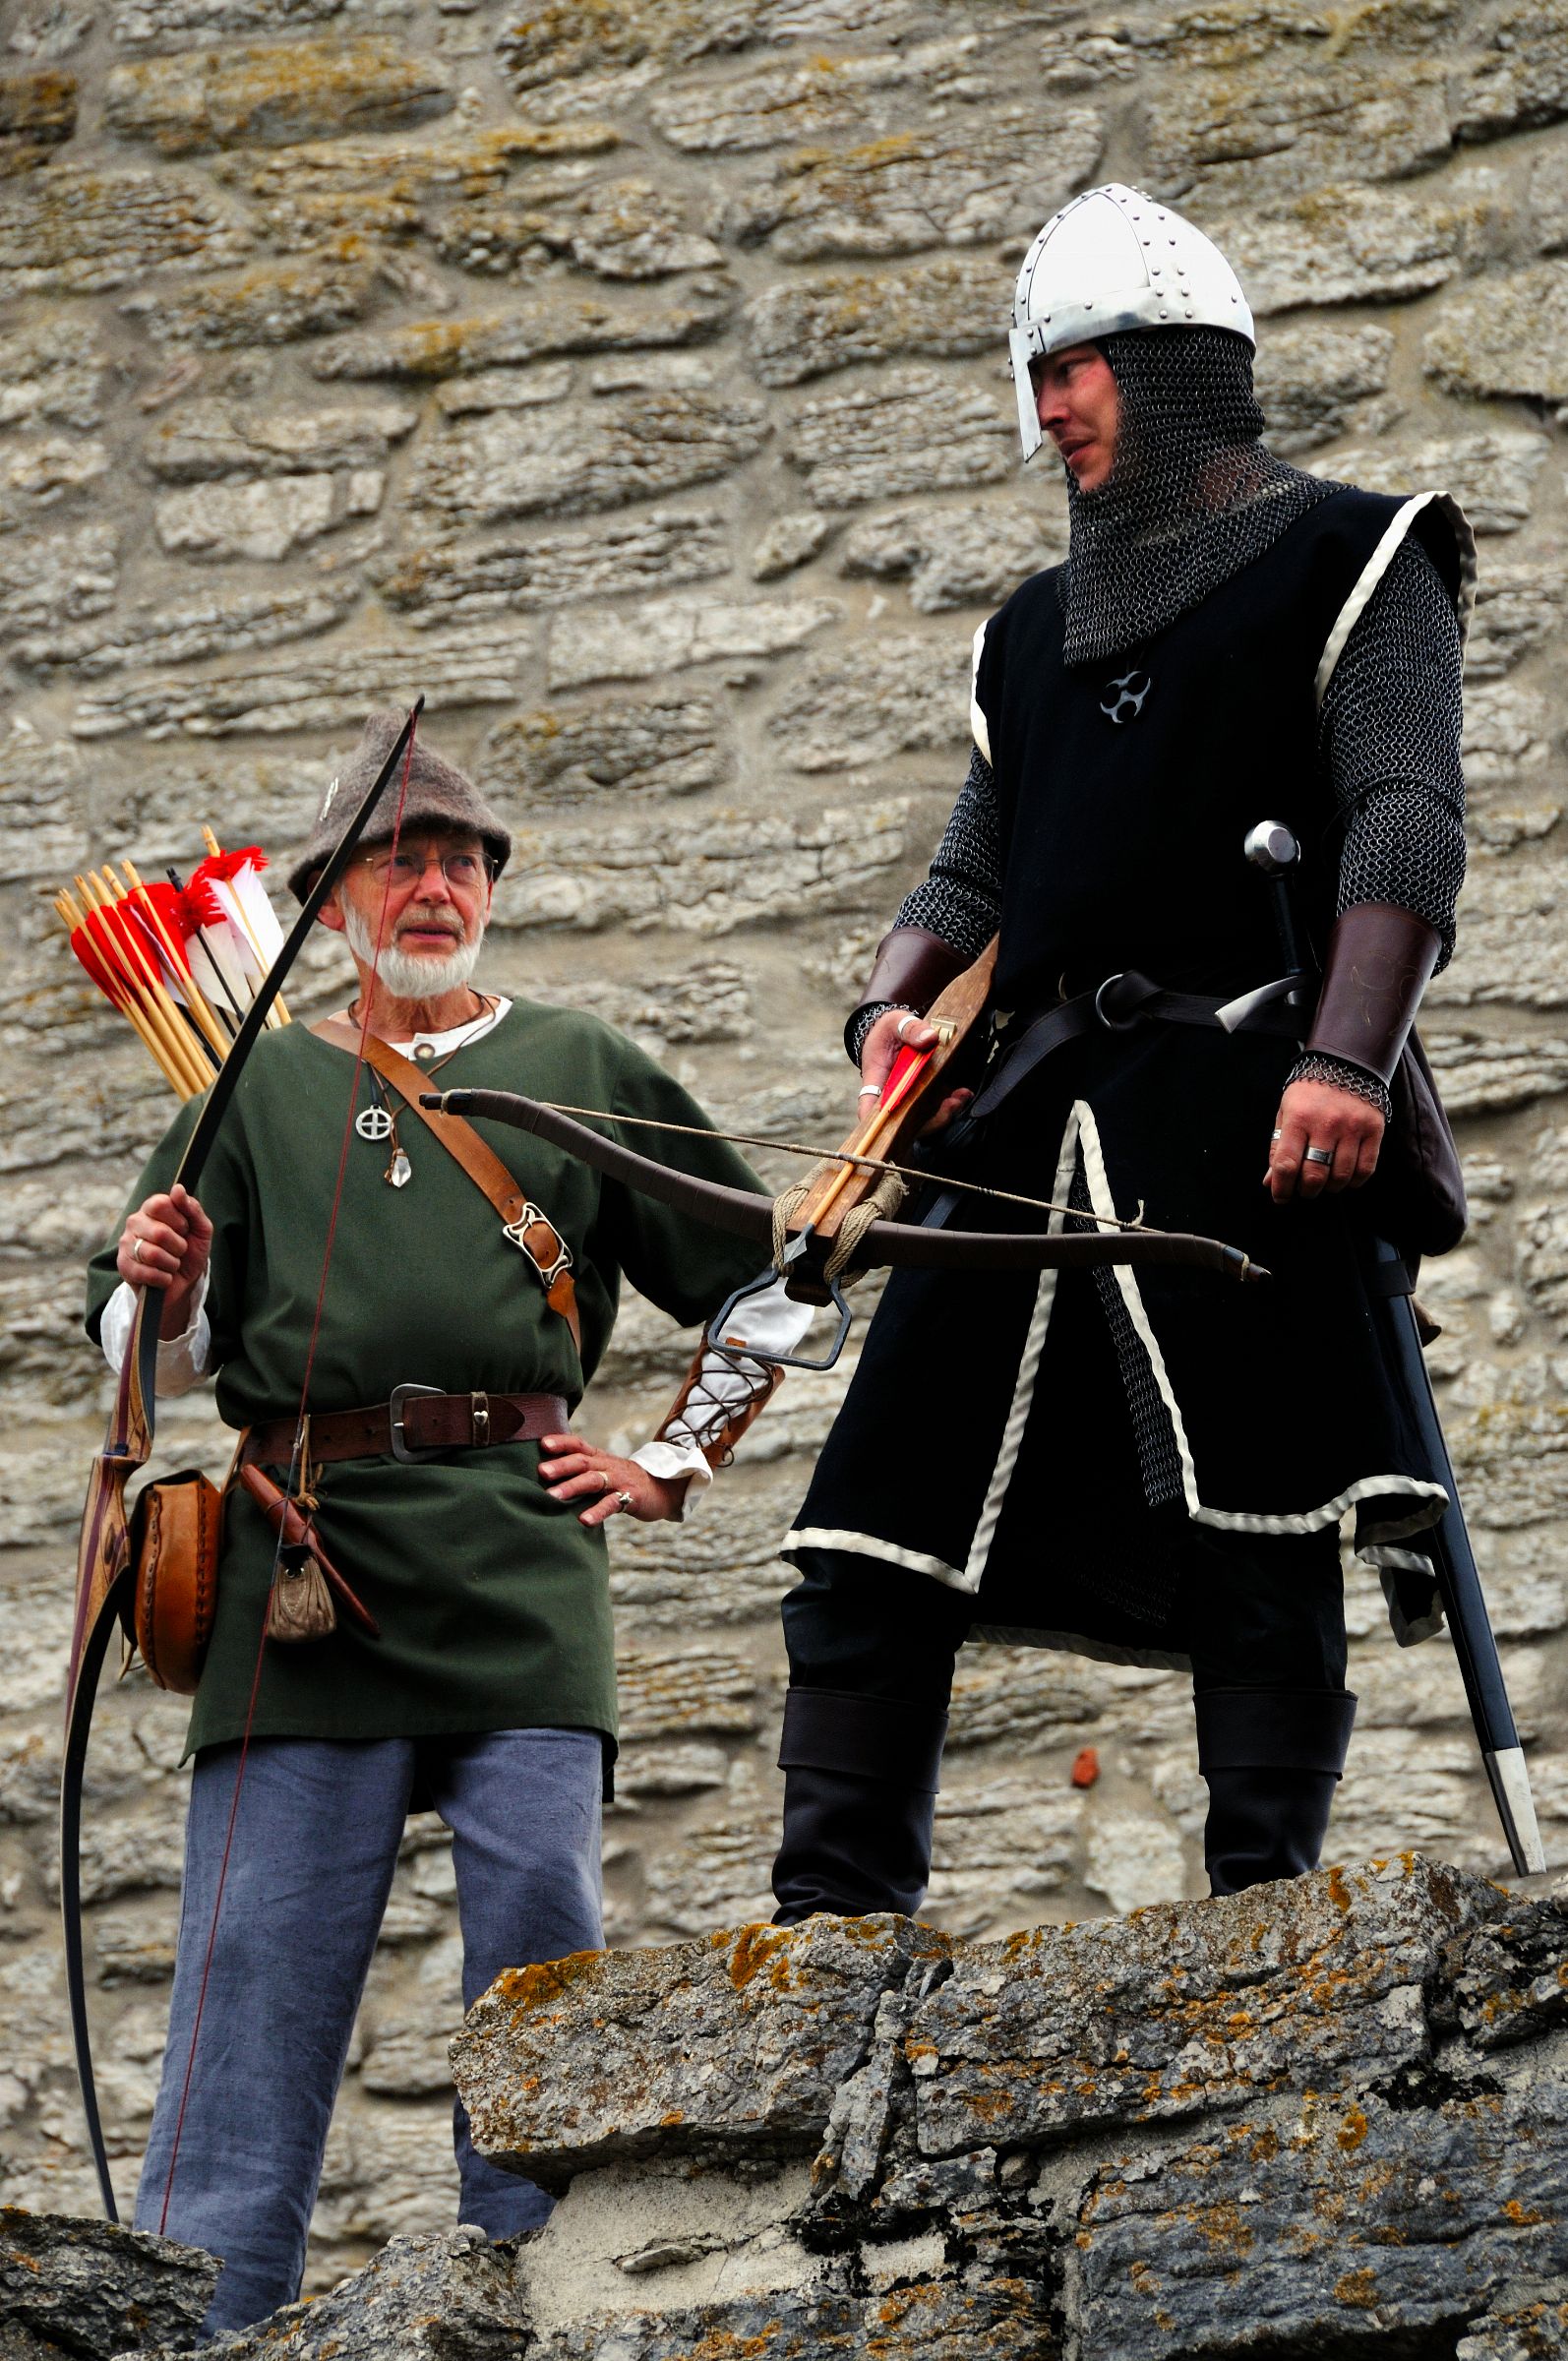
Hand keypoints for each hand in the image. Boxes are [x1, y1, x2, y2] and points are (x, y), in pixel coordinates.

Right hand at [117, 1183, 212, 1338]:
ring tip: (172, 1265)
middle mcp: (135, 1222)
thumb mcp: (200, 1230)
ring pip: (153, 1254)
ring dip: (172, 1264)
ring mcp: (126, 1244)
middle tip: (179, 1251)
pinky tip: (164, 1277)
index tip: (184, 1229)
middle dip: (179, 1247)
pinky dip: (163, 1279)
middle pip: (160, 1233)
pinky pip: (147, 1273)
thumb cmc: (190, 1253)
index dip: (179, 1220)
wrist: (182, 1284)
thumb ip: (192, 1208)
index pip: (160, 1204)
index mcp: (152, 1208)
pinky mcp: (123, 1266)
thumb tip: (178, 1188)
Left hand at [538, 1433, 687, 1526]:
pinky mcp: (630, 1497)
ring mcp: (619, 1481)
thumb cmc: (624, 1482)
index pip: (578, 1444)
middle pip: (582, 1461)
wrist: (663, 1489)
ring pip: (593, 1480)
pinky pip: (611, 1504)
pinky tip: (584, 1520)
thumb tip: (545, 1479)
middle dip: (561, 1465)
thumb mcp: (604, 1472)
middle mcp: (607, 1465)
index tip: (541, 1443)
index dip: (561, 1442)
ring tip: (552, 1496)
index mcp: (599, 1458)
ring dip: (572, 1486)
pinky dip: (597, 1512)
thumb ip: (581, 1473)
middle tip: (541, 1471)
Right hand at [859, 1010, 970, 1136]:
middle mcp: (890, 1095)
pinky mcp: (923, 1097)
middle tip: (949, 1105)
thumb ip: (911, 1028)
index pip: (869, 1107)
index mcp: (876, 1079)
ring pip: (920, 1120)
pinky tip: (962, 1093)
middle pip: (900, 1122)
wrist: (895, 1031)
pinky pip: (934, 1109)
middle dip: (926, 1122)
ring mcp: (907, 1099)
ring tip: (959, 1097)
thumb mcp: (896, 1022)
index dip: (878, 1123)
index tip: (894, 1128)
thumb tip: (929, 1037)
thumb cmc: (889, 1030)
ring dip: (942, 1115)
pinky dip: (949, 1105)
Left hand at [1265, 1079, 1384, 1202]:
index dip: (1281, 1188)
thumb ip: (1278, 1147)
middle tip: (1303, 1190)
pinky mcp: (1374, 1130)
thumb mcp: (1286, 1112)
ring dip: (1329, 1188)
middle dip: (1306, 1191)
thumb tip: (1270, 1182)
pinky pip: (1365, 1169)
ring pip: (1340, 1176)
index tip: (1280, 1196)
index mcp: (1298, 1118)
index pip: (1286, 1164)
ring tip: (1323, 1183)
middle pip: (1314, 1175)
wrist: (1346, 1063)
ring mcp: (1352, 1127)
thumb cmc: (1310, 1092)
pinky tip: (1344, 1178)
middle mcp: (1326, 1123)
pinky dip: (1353, 1182)